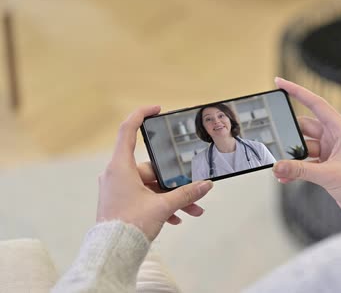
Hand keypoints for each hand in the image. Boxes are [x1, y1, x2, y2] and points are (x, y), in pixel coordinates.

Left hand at [97, 106, 213, 240]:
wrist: (112, 252)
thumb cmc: (129, 226)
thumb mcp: (163, 207)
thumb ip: (186, 194)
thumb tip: (206, 185)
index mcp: (120, 167)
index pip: (128, 130)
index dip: (141, 115)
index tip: (157, 109)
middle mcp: (116, 174)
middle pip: (151, 168)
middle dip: (175, 182)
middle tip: (195, 190)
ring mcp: (118, 189)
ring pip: (151, 186)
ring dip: (172, 197)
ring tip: (192, 211)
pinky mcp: (120, 202)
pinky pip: (144, 197)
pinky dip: (160, 205)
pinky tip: (177, 218)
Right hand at [272, 78, 340, 228]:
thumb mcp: (328, 176)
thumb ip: (299, 171)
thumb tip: (277, 166)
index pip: (316, 104)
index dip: (297, 91)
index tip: (280, 82)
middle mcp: (337, 137)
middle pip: (305, 126)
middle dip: (289, 135)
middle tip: (273, 142)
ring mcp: (332, 151)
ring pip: (303, 145)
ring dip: (291, 156)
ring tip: (279, 167)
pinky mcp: (328, 164)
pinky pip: (305, 161)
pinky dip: (296, 167)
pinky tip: (286, 176)